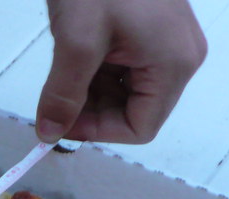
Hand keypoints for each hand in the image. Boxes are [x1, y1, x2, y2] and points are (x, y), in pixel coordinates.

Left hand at [36, 0, 206, 143]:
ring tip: (64, 71)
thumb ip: (63, 94)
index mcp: (173, 64)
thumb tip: (49, 135)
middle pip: (134, 112)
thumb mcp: (76, 41)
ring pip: (126, 93)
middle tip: (55, 99)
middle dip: (92, 112)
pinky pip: (125, 70)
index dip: (97, 131)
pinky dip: (96, 75)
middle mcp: (179, 57)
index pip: (140, 128)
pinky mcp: (151, 33)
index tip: (60, 121)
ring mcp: (167, 44)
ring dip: (90, 94)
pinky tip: (74, 59)